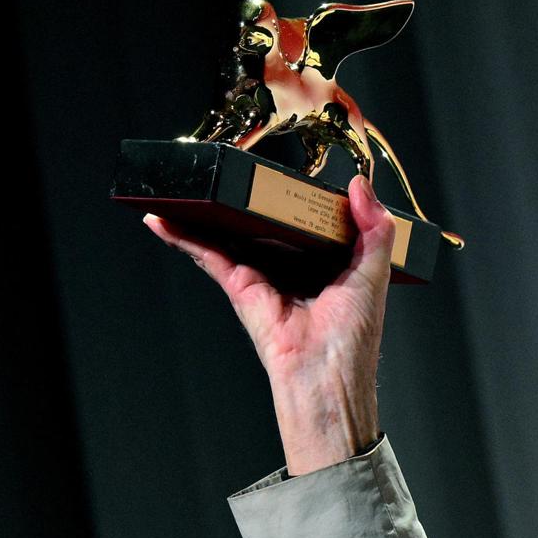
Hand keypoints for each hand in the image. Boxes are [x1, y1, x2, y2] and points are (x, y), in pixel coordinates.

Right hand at [143, 171, 396, 474]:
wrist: (326, 373)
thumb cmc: (354, 335)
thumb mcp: (374, 273)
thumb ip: (375, 229)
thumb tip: (359, 185)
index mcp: (326, 261)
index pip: (308, 220)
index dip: (298, 196)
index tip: (286, 170)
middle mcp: (291, 265)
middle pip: (265, 222)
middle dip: (247, 198)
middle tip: (233, 164)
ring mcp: (262, 274)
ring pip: (231, 233)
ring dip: (207, 210)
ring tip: (186, 182)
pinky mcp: (239, 285)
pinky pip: (207, 254)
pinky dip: (183, 236)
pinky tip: (162, 218)